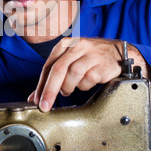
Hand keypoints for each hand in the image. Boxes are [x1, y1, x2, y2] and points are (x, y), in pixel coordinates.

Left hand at [28, 38, 150, 111]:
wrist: (117, 53)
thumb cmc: (89, 59)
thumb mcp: (70, 62)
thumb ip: (52, 78)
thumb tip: (34, 98)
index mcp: (65, 45)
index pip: (48, 66)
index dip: (41, 85)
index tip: (36, 101)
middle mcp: (76, 46)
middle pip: (58, 69)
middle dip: (50, 90)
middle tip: (45, 106)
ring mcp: (90, 54)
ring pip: (73, 74)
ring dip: (69, 87)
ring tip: (70, 90)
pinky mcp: (102, 64)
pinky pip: (88, 80)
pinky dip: (84, 86)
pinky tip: (86, 84)